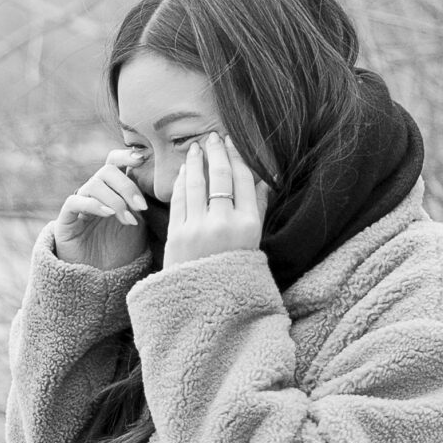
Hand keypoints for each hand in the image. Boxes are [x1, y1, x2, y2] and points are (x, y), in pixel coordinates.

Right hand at [51, 149, 152, 271]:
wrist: (101, 281)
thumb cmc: (121, 252)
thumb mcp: (139, 223)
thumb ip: (143, 202)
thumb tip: (166, 181)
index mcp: (111, 190)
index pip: (115, 162)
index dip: (127, 155)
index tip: (144, 159)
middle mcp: (94, 194)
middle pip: (107, 171)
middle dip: (127, 186)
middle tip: (141, 207)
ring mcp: (79, 206)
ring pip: (94, 185)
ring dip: (115, 200)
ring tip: (127, 220)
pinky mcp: (65, 221)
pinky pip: (75, 201)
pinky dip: (93, 204)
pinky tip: (107, 214)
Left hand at [162, 131, 269, 269]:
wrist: (207, 305)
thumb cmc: (234, 271)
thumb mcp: (253, 242)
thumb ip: (257, 209)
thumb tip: (265, 179)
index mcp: (248, 225)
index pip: (243, 179)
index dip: (236, 156)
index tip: (231, 142)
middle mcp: (223, 224)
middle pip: (220, 176)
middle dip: (216, 152)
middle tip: (213, 137)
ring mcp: (198, 229)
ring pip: (197, 184)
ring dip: (196, 161)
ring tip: (196, 147)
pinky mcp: (177, 235)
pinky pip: (179, 200)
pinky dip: (182, 181)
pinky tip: (185, 170)